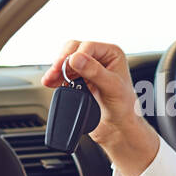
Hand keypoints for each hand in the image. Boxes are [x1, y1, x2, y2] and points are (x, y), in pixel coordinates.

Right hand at [42, 39, 157, 175]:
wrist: (118, 129)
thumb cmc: (124, 109)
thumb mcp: (112, 87)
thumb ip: (95, 72)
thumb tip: (76, 59)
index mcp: (112, 54)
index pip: (88, 46)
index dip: (75, 55)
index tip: (66, 67)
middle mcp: (100, 58)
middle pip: (74, 49)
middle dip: (62, 60)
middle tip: (55, 72)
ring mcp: (88, 69)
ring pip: (66, 60)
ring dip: (57, 69)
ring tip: (50, 79)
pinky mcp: (79, 80)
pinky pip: (63, 73)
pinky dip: (56, 77)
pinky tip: (51, 82)